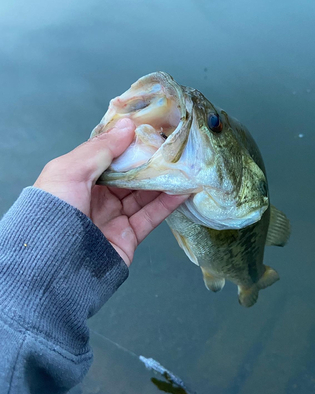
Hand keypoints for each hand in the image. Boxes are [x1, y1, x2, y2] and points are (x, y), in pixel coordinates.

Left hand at [34, 118, 187, 264]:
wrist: (52, 268)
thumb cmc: (53, 212)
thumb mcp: (69, 171)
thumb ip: (100, 148)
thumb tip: (128, 126)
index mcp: (78, 179)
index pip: (109, 156)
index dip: (128, 142)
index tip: (151, 129)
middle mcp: (96, 197)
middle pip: (129, 175)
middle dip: (150, 161)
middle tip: (173, 146)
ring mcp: (113, 218)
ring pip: (143, 194)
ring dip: (163, 180)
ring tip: (184, 165)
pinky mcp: (128, 237)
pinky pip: (150, 216)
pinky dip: (167, 203)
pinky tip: (183, 190)